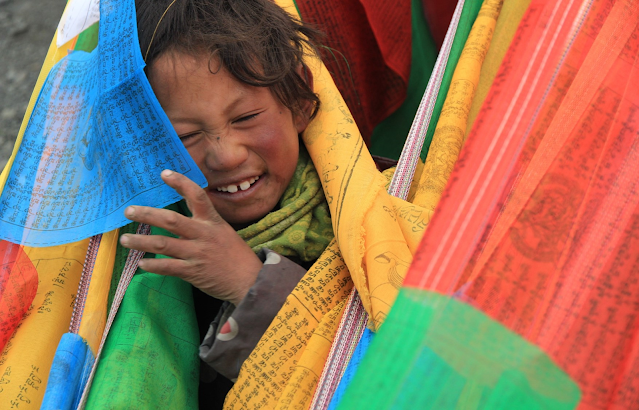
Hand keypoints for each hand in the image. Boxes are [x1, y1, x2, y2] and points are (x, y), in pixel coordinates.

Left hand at [119, 169, 261, 304]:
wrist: (250, 280)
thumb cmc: (235, 256)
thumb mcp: (223, 232)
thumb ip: (203, 223)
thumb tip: (178, 218)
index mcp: (212, 221)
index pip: (197, 195)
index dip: (180, 183)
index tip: (164, 173)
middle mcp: (204, 234)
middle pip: (171, 220)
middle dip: (147, 214)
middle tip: (128, 211)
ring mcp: (198, 253)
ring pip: (163, 244)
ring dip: (141, 241)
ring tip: (124, 240)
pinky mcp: (193, 272)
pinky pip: (168, 267)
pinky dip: (152, 266)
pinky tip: (140, 264)